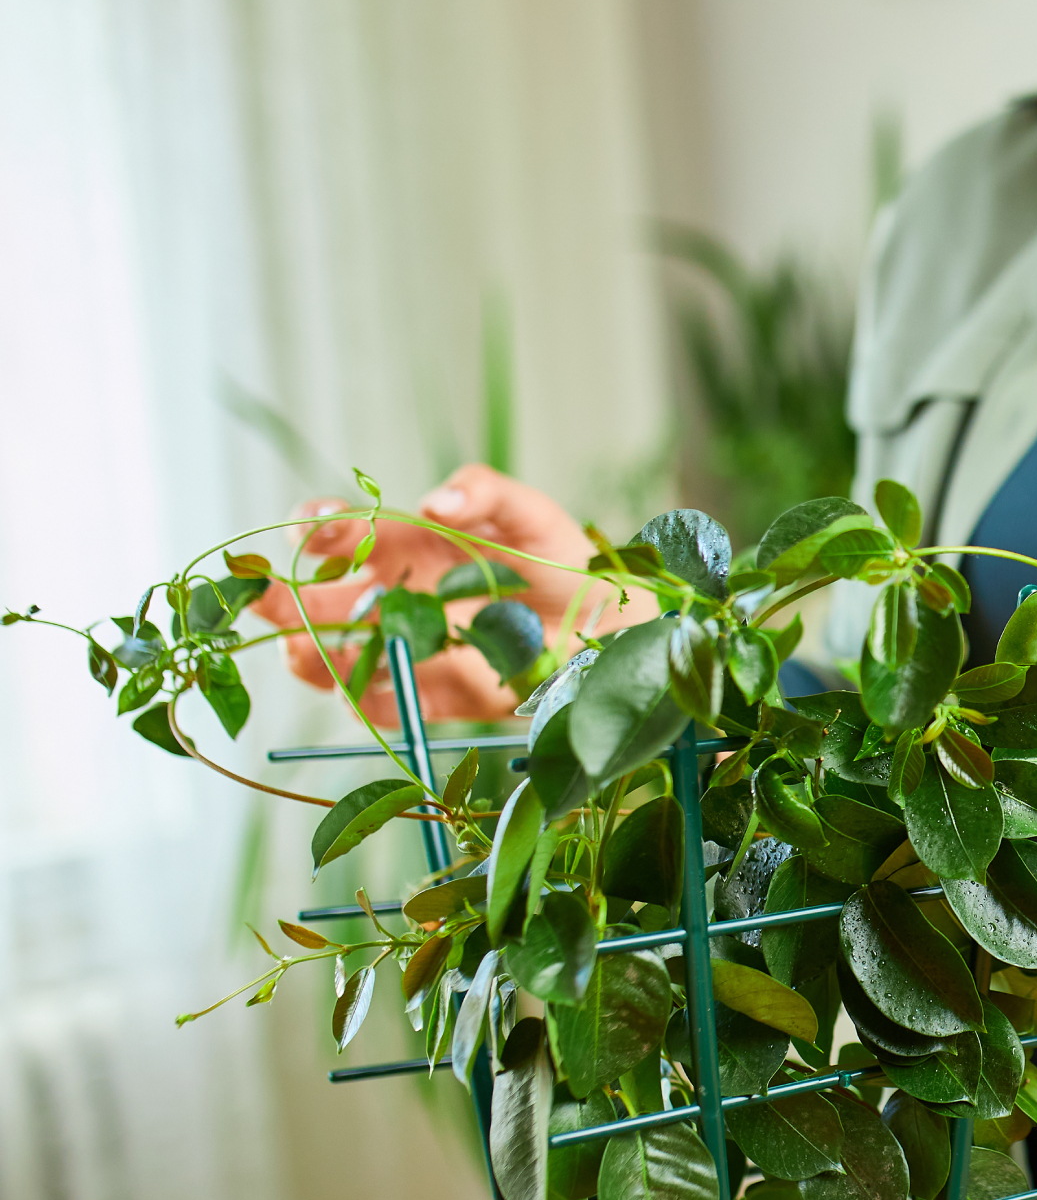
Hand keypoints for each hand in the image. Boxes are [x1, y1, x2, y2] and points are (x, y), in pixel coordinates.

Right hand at [249, 464, 643, 724]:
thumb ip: (484, 493)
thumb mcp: (529, 514)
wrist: (608, 628)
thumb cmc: (561, 560)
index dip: (318, 530)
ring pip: (344, 658)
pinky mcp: (440, 697)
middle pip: (325, 601)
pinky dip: (373, 706)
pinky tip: (365, 699)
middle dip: (287, 600)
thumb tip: (434, 500)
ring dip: (315, 658)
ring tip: (302, 655)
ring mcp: (414, 649)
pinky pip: (393, 706)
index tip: (309, 531)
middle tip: (265, 602)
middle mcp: (400, 598)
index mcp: (410, 545)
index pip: (345, 535)